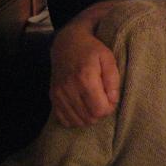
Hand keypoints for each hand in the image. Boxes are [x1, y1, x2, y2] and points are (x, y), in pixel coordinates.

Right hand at [49, 2, 120, 126]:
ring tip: (94, 103)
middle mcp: (69, 89)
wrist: (67, 43)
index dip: (110, 108)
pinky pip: (65, 120)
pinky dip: (76, 119)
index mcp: (85, 78)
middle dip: (100, 113)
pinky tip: (83, 108)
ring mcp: (59, 94)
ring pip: (77, 121)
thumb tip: (113, 100)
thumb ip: (113, 79)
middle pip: (89, 118)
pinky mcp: (53, 97)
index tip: (111, 98)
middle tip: (104, 100)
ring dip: (89, 117)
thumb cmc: (92, 49)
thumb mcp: (108, 58)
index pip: (99, 109)